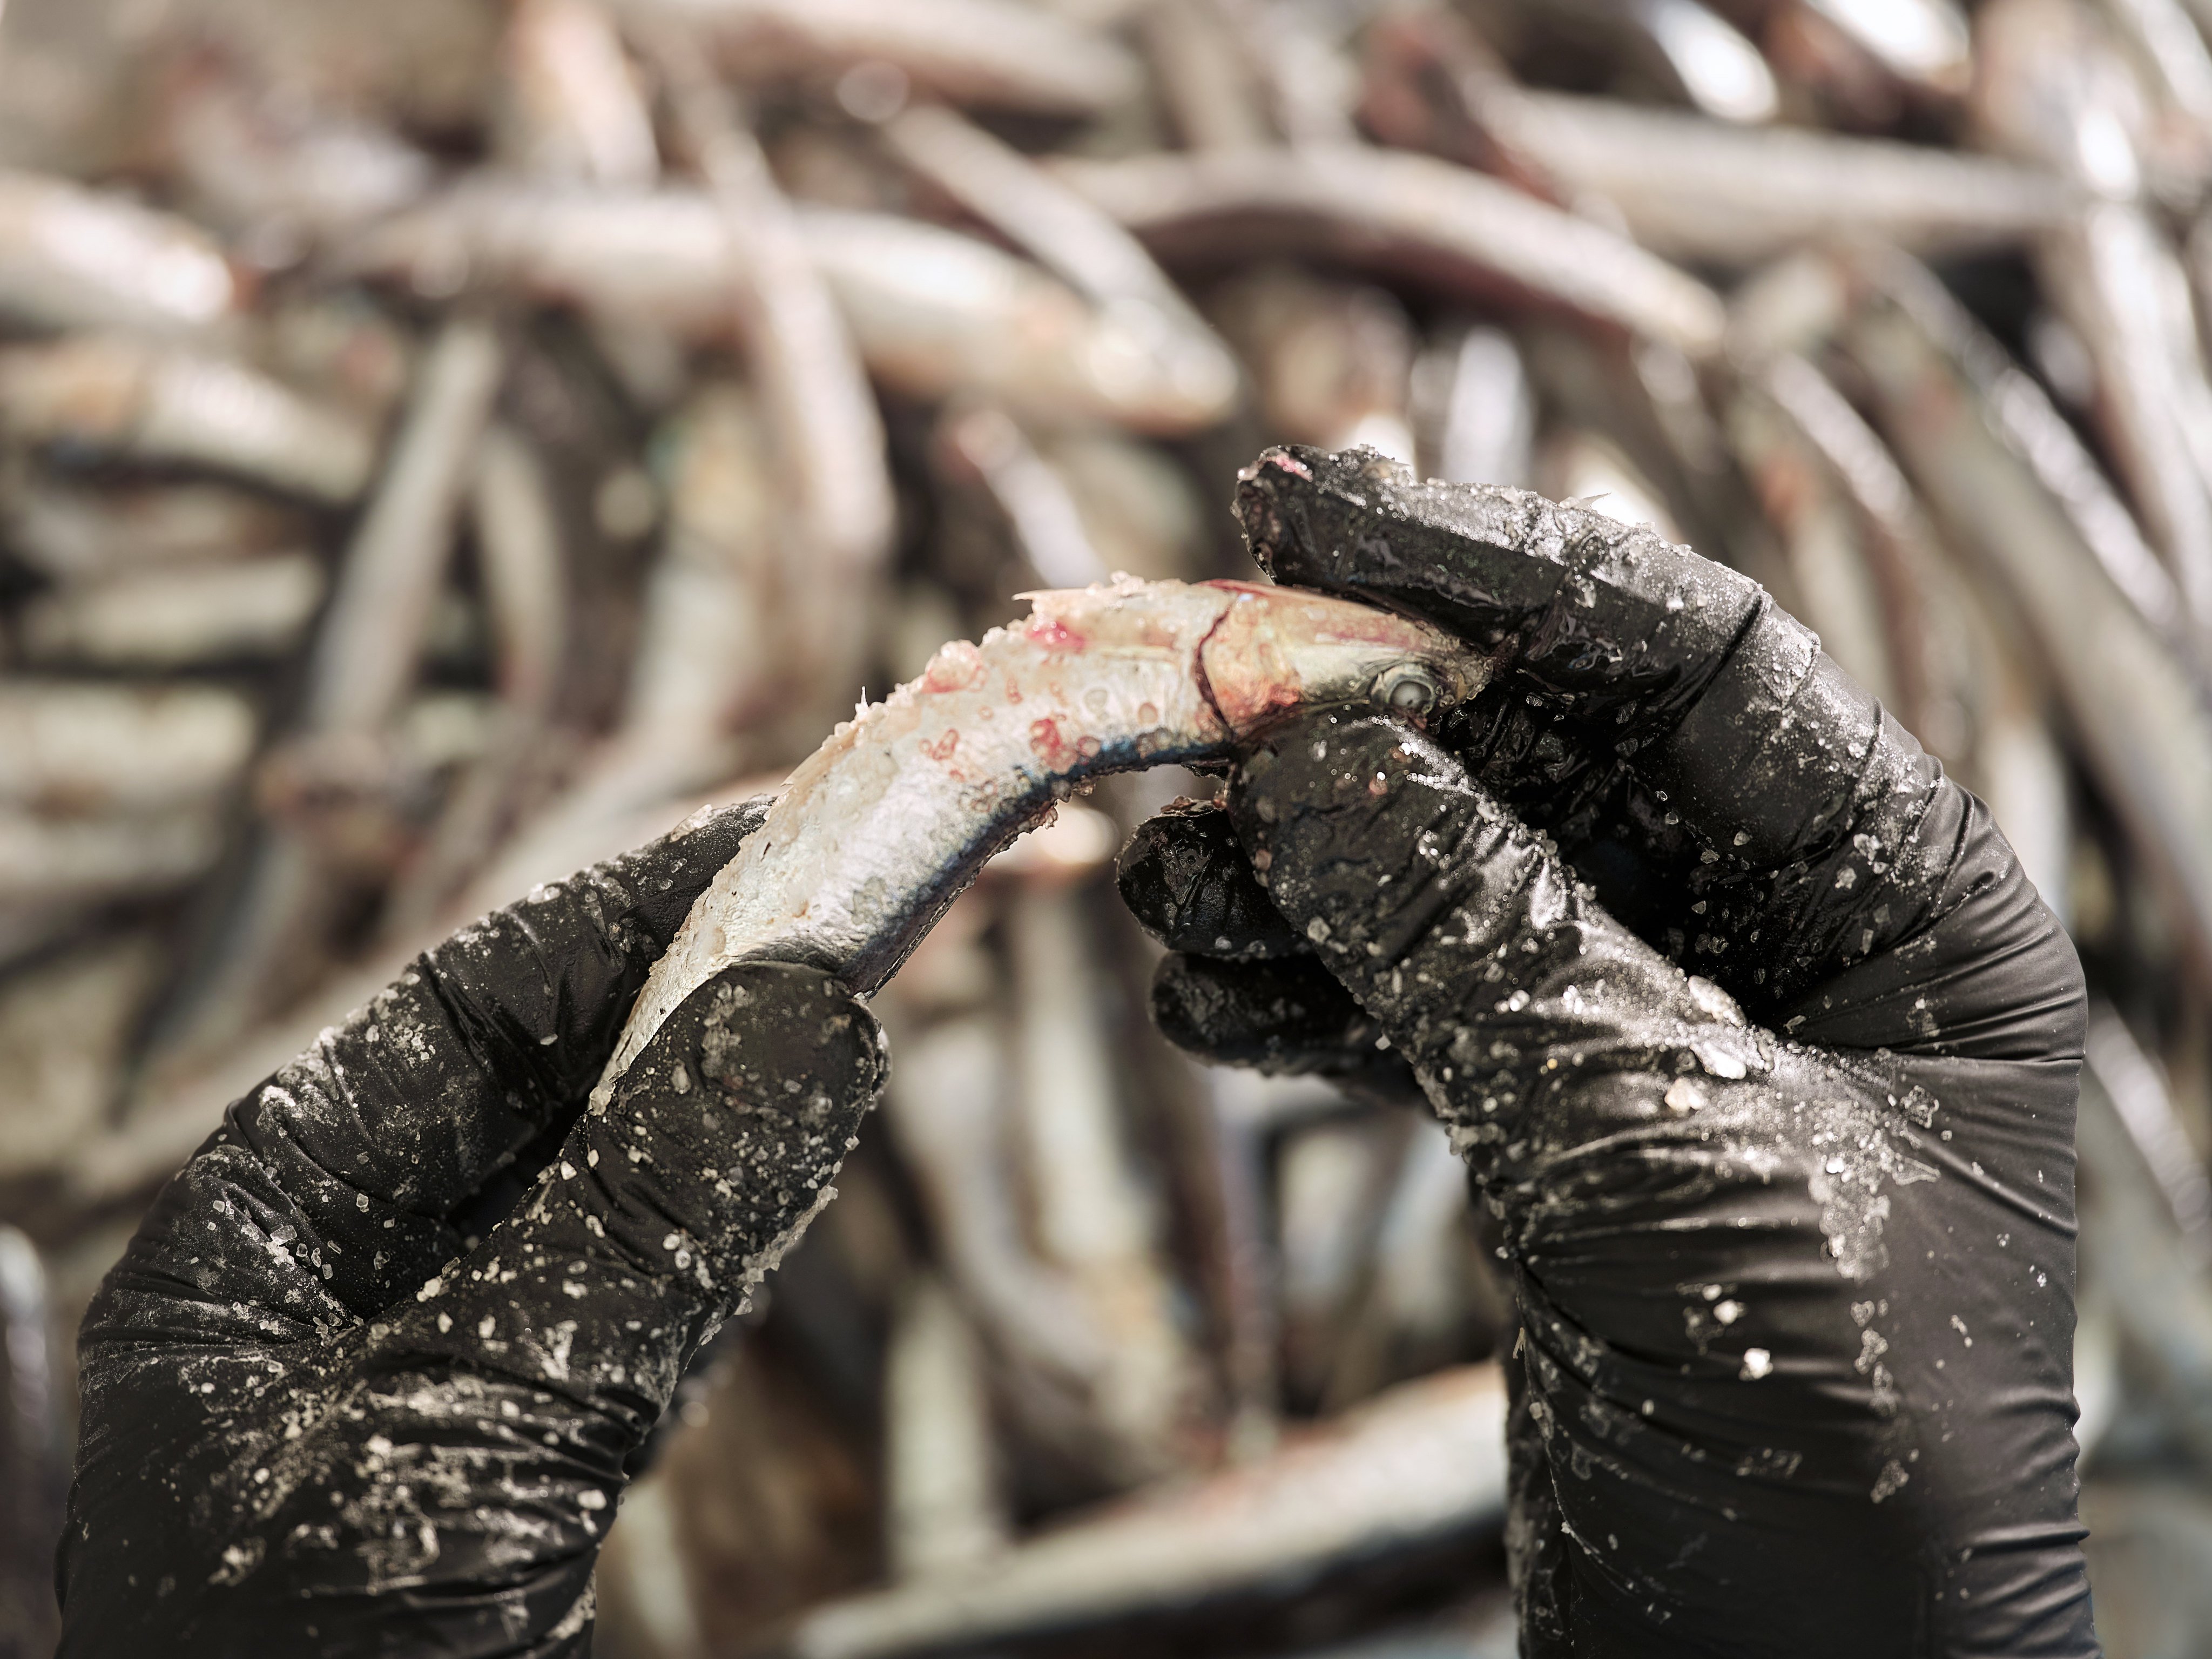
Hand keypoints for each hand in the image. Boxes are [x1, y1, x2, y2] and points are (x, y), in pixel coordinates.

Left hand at [58, 802, 885, 1655]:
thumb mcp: (475, 1439)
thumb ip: (643, 1223)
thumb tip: (804, 1013)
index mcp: (282, 1211)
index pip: (505, 982)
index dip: (681, 886)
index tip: (835, 815)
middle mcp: (362, 1244)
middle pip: (587, 1044)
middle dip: (761, 952)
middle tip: (944, 872)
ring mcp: (451, 1324)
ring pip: (641, 1141)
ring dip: (779, 1048)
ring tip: (921, 939)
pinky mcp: (531, 1406)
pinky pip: (657, 1256)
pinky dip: (756, 1181)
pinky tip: (827, 1107)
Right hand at [1118, 447, 2093, 1657]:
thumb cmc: (1833, 1451)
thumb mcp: (1665, 1154)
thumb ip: (1484, 936)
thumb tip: (1313, 760)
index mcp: (1899, 904)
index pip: (1689, 651)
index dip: (1490, 565)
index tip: (1309, 508)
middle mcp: (1785, 936)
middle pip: (1545, 747)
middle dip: (1361, 721)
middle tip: (1190, 692)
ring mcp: (1662, 1025)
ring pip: (1455, 870)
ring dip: (1300, 861)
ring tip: (1173, 877)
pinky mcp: (1562, 1123)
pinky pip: (1416, 997)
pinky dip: (1305, 984)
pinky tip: (1211, 986)